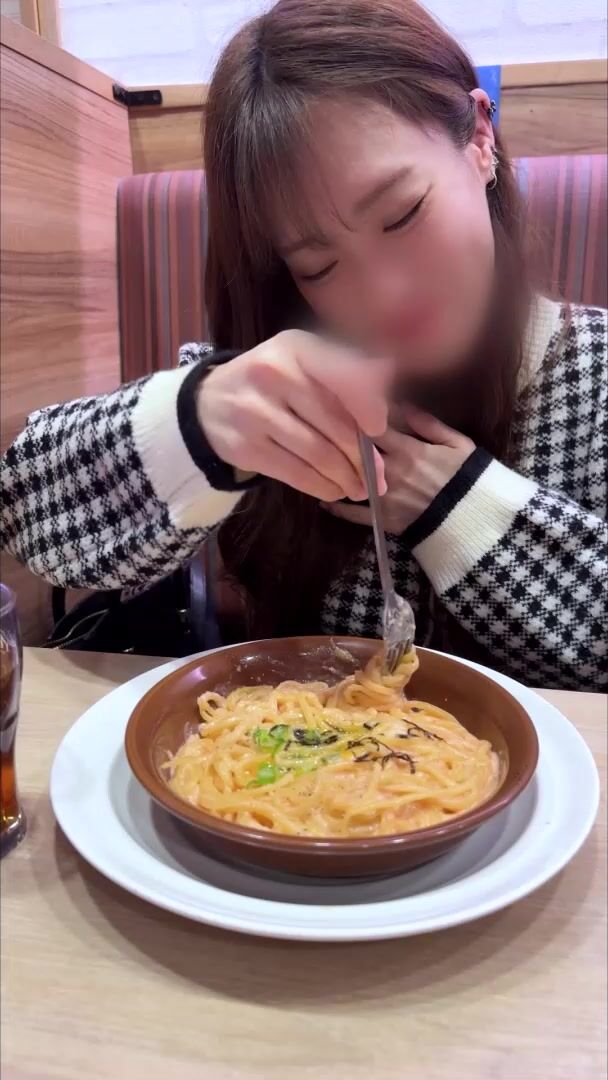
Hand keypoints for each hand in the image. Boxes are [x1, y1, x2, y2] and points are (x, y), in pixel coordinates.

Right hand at [197, 330, 389, 501]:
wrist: (208, 403)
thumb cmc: (272, 383)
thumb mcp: (303, 361)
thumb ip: (344, 369)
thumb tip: (387, 374)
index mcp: (296, 347)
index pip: (343, 377)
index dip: (367, 406)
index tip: (379, 430)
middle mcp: (274, 374)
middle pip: (334, 423)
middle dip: (362, 456)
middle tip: (378, 476)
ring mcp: (256, 412)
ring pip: (318, 453)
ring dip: (347, 477)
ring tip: (360, 488)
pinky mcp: (246, 447)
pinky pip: (296, 473)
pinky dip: (322, 487)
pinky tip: (334, 491)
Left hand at [322, 405, 474, 533]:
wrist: (473, 522)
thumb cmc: (469, 480)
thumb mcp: (459, 445)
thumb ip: (430, 424)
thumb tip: (405, 405)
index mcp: (409, 450)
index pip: (374, 427)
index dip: (360, 417)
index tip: (350, 410)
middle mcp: (390, 471)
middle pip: (358, 451)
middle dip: (344, 441)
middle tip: (331, 433)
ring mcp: (384, 496)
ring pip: (351, 479)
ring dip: (340, 471)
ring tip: (327, 462)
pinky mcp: (382, 519)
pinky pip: (353, 514)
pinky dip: (337, 509)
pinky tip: (324, 501)